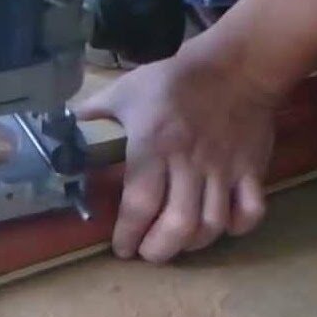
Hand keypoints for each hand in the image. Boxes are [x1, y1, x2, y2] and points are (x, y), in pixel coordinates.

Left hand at [75, 40, 278, 262]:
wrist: (236, 64)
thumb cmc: (175, 78)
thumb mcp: (126, 90)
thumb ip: (94, 110)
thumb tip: (64, 122)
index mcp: (154, 146)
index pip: (139, 204)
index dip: (128, 234)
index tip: (121, 248)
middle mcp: (189, 163)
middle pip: (177, 225)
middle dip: (159, 250)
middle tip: (148, 252)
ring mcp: (224, 169)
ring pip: (212, 224)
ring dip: (193, 244)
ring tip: (178, 242)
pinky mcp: (252, 169)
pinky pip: (251, 211)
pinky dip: (237, 227)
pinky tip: (222, 225)